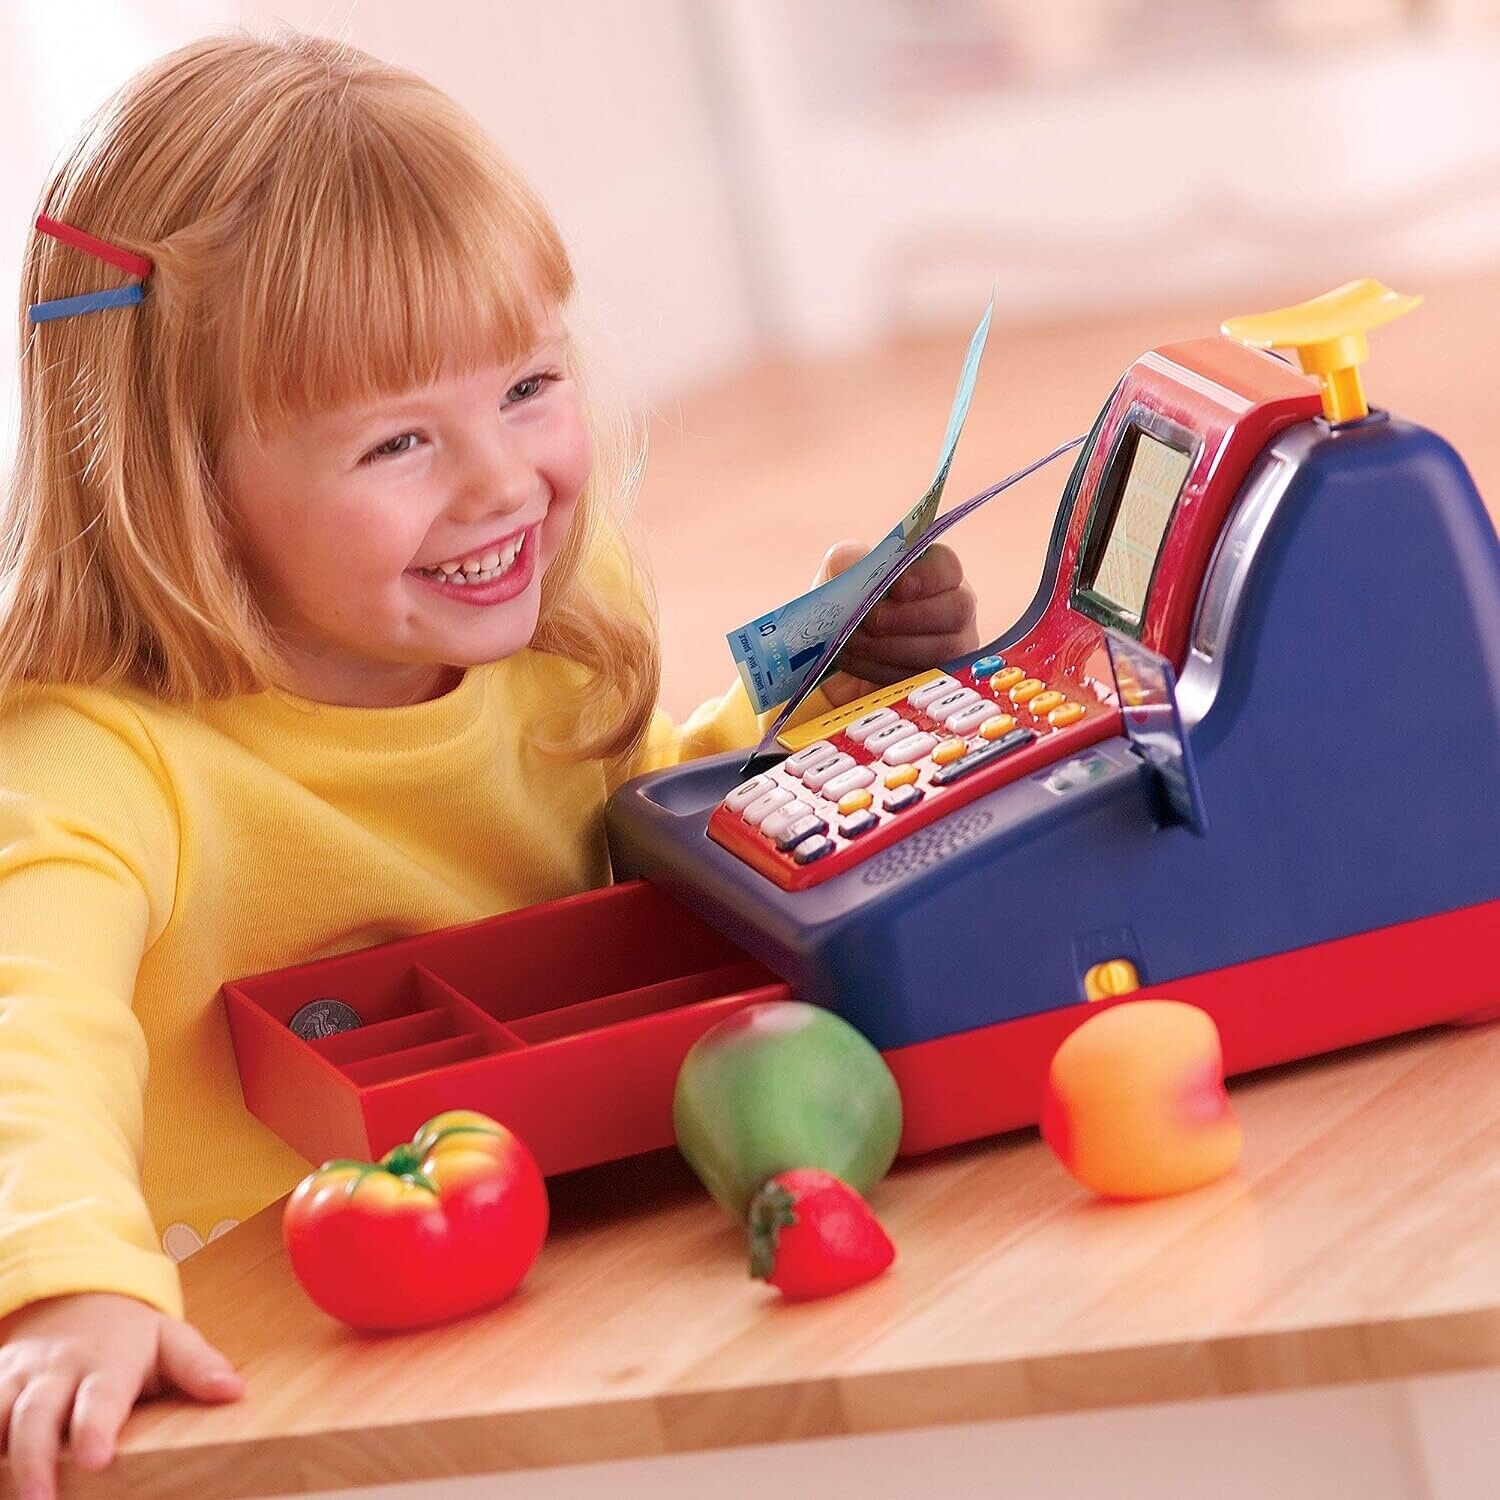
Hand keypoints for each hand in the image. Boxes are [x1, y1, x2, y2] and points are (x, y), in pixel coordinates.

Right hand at [0, 1293, 242, 1498]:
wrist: (75, 1297)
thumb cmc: (131, 1336)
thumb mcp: (170, 1340)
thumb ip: (198, 1366)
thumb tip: (234, 1392)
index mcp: (107, 1363)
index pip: (101, 1398)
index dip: (96, 1429)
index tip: (98, 1460)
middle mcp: (56, 1372)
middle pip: (36, 1417)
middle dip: (33, 1462)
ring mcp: (18, 1380)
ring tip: (2, 1494)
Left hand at [813, 540, 978, 708]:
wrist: (832, 653)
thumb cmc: (844, 607)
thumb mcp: (837, 578)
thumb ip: (845, 562)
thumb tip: (851, 563)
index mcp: (933, 574)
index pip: (947, 566)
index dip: (928, 576)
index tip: (899, 587)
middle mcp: (952, 608)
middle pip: (957, 609)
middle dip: (910, 616)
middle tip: (871, 621)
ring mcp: (951, 647)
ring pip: (943, 649)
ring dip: (892, 646)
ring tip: (854, 642)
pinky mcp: (935, 679)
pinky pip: (923, 677)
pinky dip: (884, 670)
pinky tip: (857, 661)